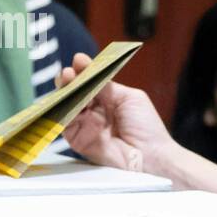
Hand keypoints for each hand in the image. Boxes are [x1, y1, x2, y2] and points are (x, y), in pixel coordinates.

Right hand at [57, 53, 174, 174]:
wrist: (151, 156)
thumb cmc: (147, 127)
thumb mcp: (129, 98)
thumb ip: (107, 86)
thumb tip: (90, 70)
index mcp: (107, 100)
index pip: (90, 82)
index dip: (83, 71)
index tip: (79, 60)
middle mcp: (94, 112)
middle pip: (75, 92)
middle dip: (70, 80)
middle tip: (68, 72)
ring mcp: (86, 125)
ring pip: (67, 106)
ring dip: (65, 93)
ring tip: (67, 80)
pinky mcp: (79, 140)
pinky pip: (66, 124)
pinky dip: (65, 111)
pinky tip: (69, 101)